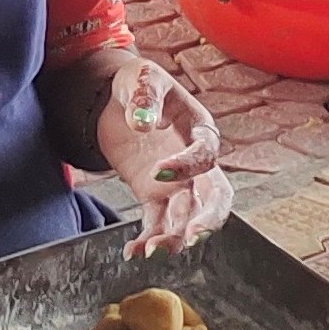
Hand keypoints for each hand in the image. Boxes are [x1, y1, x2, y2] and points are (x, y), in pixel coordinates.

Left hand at [91, 53, 235, 257]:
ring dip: (175, 237)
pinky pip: (158, 223)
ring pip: (187, 217)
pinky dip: (148, 239)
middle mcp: (196, 162)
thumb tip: (142, 122)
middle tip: (192, 235)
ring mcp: (176, 183)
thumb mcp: (140, 77)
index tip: (157, 170)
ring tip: (152, 251)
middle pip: (216, 197)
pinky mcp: (154, 196)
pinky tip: (132, 252)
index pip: (207, 154)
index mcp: (200, 129)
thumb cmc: (135, 83)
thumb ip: (144, 96)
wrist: (112, 100)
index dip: (188, 165)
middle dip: (208, 219)